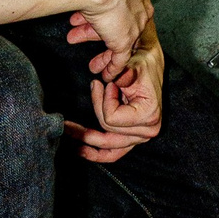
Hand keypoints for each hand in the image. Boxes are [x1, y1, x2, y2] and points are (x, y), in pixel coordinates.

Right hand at [62, 0, 151, 65]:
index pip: (126, 7)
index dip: (108, 13)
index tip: (97, 17)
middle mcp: (141, 7)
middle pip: (122, 23)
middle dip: (99, 28)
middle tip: (83, 32)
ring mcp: (135, 25)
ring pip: (118, 41)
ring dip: (98, 47)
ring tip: (82, 48)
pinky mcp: (125, 41)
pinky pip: (120, 59)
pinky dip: (112, 68)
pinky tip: (105, 74)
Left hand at [76, 27, 164, 162]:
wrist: (151, 63)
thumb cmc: (142, 63)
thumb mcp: (132, 65)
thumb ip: (119, 74)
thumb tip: (103, 83)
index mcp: (149, 115)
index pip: (111, 118)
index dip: (104, 99)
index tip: (110, 83)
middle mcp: (147, 131)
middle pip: (107, 129)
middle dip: (96, 107)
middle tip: (91, 88)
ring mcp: (140, 137)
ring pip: (106, 144)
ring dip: (85, 137)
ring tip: (67, 128)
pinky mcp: (131, 138)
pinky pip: (112, 153)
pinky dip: (96, 154)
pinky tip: (79, 150)